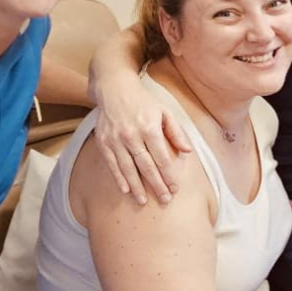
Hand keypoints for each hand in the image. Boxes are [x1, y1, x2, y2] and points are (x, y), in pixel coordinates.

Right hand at [91, 73, 192, 204]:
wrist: (114, 89)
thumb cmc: (144, 102)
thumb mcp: (165, 112)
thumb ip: (176, 132)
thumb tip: (188, 152)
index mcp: (149, 127)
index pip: (162, 157)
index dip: (169, 174)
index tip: (175, 188)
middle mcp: (132, 135)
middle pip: (146, 166)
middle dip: (156, 185)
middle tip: (164, 200)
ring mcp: (115, 139)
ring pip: (127, 168)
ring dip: (136, 186)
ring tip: (143, 201)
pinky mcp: (103, 142)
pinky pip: (112, 164)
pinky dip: (118, 178)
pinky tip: (126, 190)